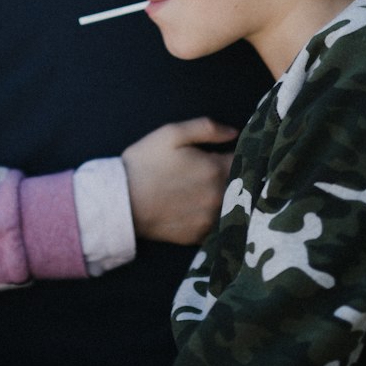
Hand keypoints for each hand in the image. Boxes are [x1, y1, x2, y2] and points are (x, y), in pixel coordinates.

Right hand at [122, 117, 237, 245]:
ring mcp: (210, 220)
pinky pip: (216, 224)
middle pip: (240, 186)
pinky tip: (198, 207)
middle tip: (217, 170)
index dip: (241, 154)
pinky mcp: (199, 236)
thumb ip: (206, 128)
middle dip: (235, 176)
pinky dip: (212, 216)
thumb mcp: (171, 133)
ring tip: (205, 189)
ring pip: (230, 206)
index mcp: (216, 170)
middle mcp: (219, 198)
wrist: (121, 201)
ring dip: (226, 197)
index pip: (244, 161)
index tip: (231, 152)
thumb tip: (234, 133)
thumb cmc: (145, 162)